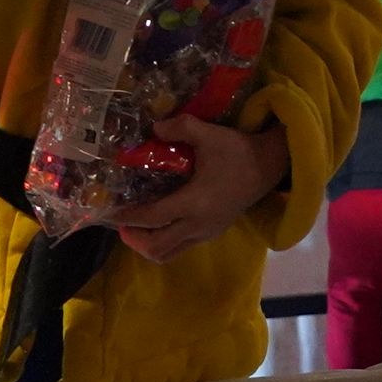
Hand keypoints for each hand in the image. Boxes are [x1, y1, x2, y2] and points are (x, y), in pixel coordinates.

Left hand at [111, 115, 291, 263]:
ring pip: (169, 253)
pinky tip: (160, 223)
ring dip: (149, 245)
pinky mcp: (212, 233)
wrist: (268, 166)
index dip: (130, 217)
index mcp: (194, 203)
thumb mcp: (209, 134)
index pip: (153, 218)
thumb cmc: (237, 151)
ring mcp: (206, 232)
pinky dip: (164, 241)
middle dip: (135, 240)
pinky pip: (181, 247)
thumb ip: (180, 128)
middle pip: (157, 247)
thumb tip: (154, 128)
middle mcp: (198, 224)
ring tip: (137, 228)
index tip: (113, 212)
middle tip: (122, 224)